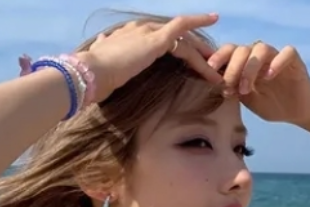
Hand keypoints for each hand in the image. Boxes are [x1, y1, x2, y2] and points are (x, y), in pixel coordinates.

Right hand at [76, 14, 223, 103]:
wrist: (92, 73)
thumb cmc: (95, 76)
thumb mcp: (101, 63)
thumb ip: (106, 54)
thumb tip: (101, 48)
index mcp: (130, 35)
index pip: (160, 39)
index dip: (175, 48)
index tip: (186, 57)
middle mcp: (141, 29)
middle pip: (176, 38)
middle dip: (195, 51)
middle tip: (210, 63)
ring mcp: (149, 32)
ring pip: (183, 40)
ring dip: (202, 55)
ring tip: (217, 70)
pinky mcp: (155, 40)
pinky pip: (183, 32)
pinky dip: (200, 28)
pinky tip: (214, 34)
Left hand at [208, 42, 309, 125]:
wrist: (295, 112)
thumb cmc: (270, 104)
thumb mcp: (247, 99)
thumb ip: (234, 89)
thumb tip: (215, 84)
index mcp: (246, 62)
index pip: (229, 51)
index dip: (218, 57)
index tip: (209, 71)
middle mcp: (259, 56)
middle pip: (242, 49)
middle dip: (232, 68)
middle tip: (228, 86)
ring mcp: (276, 56)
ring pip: (261, 48)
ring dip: (249, 68)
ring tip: (246, 88)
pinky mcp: (294, 61)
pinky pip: (287, 52)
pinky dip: (277, 62)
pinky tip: (268, 77)